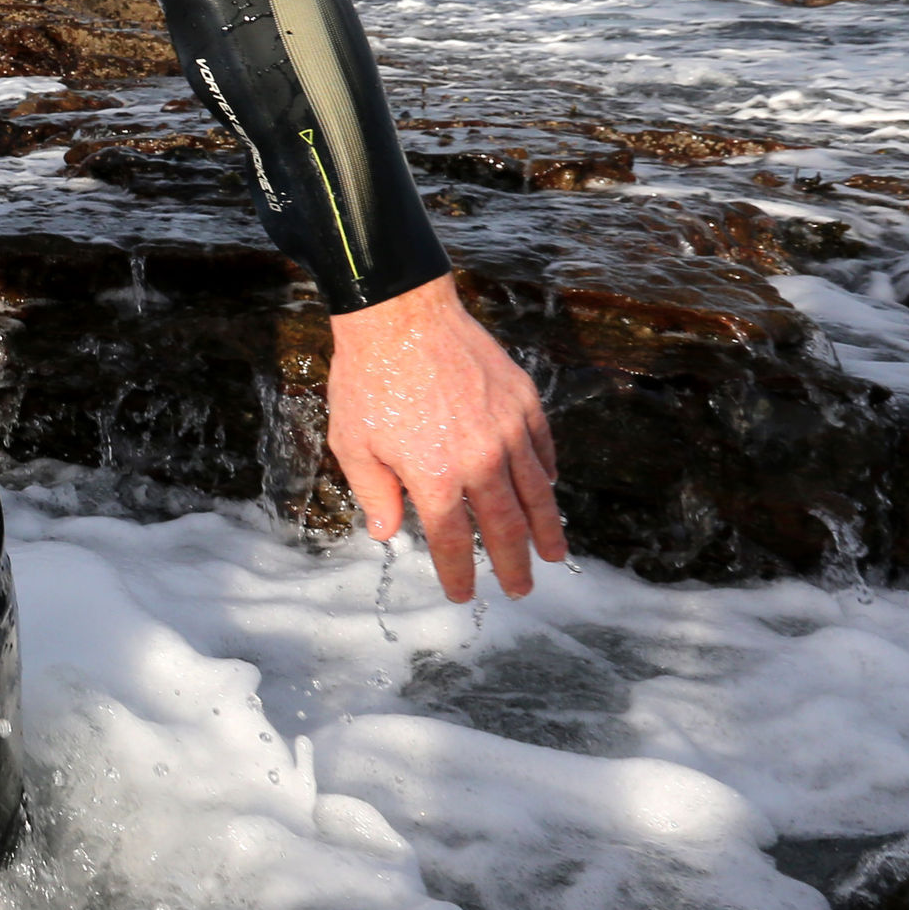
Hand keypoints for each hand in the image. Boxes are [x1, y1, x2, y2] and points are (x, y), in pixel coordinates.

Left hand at [327, 274, 568, 601]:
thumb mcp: (353, 443)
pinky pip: (542, 447)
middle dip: (514, 564)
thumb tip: (387, 533)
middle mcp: (480, 460)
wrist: (400, 315)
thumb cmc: (368, 378)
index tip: (465, 594)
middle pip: (504, 526)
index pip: (452, 540)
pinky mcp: (521, 401)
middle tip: (521, 589)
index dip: (459, 572)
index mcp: (435, 477)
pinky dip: (547, 474)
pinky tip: (548, 489)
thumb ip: (375, 493)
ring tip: (554, 554)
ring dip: (547, 527)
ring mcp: (507, 429)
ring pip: (536, 492)